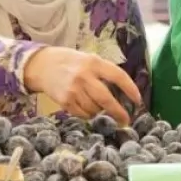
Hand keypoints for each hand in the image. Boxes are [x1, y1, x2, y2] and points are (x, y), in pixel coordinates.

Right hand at [23, 47, 140, 126]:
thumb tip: (125, 92)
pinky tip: (85, 106)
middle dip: (119, 112)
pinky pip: (83, 114)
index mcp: (94, 62)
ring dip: (100, 111)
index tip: (138, 101)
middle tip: (126, 120)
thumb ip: (104, 72)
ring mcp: (73, 89)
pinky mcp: (65, 101)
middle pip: (106, 99)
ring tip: (97, 106)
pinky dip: (88, 114)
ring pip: (95, 109)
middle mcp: (84, 76)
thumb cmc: (71, 63)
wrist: (42, 66)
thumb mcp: (89, 59)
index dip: (131, 89)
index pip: (118, 76)